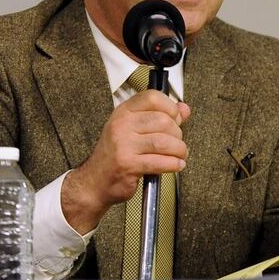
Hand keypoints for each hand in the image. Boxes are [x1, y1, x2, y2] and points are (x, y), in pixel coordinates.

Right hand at [61, 91, 190, 232]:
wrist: (94, 182)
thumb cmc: (116, 155)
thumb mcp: (134, 130)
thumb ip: (161, 117)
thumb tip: (184, 109)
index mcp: (123, 112)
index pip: (152, 97)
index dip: (171, 107)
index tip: (176, 118)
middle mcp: (121, 125)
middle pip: (164, 121)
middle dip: (177, 134)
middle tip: (176, 143)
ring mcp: (123, 145)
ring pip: (165, 142)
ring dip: (179, 150)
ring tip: (179, 155)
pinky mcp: (128, 164)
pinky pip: (161, 161)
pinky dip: (174, 164)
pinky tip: (175, 165)